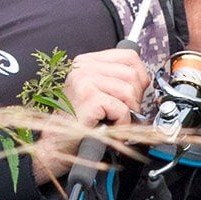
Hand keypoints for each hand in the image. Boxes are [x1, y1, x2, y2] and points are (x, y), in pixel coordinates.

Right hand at [32, 48, 149, 182]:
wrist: (56, 142)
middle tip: (122, 112)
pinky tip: (109, 126)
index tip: (134, 94)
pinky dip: (122, 123)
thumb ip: (117, 80)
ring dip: (128, 112)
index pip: (129, 57)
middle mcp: (83, 67)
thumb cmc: (78, 121)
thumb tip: (144, 80)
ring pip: (129, 91)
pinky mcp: (88, 97)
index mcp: (87, 62)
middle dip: (135, 98)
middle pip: (132, 74)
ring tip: (114, 120)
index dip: (139, 77)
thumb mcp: (98, 92)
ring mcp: (84, 80)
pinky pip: (121, 108)